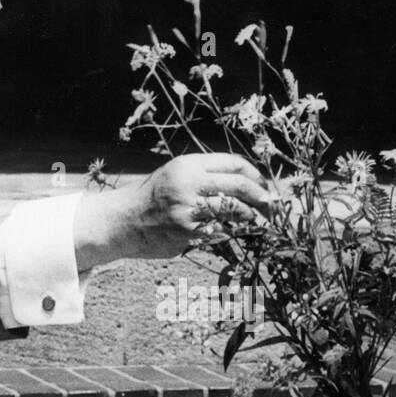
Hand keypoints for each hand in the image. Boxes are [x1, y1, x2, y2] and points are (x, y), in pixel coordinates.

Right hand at [75, 153, 271, 263]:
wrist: (124, 221)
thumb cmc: (154, 197)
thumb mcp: (177, 174)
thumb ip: (205, 175)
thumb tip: (246, 183)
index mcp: (188, 165)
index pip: (233, 164)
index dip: (254, 174)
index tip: (263, 185)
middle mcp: (188, 184)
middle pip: (238, 186)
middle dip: (260, 196)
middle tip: (271, 205)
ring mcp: (188, 209)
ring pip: (233, 210)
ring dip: (248, 216)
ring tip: (252, 218)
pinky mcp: (187, 233)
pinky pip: (218, 231)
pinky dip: (226, 231)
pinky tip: (226, 231)